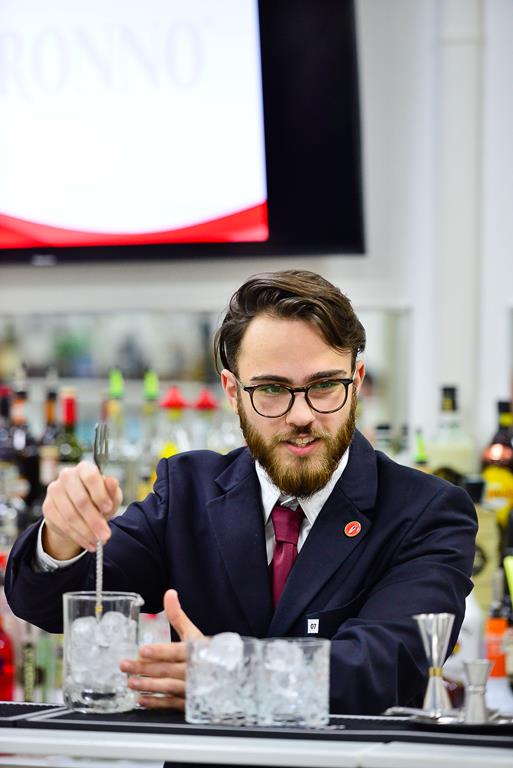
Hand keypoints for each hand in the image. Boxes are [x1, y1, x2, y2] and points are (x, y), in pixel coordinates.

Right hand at [42, 460, 121, 558]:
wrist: (80, 512)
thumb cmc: (98, 500)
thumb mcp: (111, 496)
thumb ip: (112, 490)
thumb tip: (112, 481)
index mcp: (84, 468)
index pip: (90, 476)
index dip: (99, 494)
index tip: (108, 509)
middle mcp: (67, 476)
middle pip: (80, 500)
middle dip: (94, 521)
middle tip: (105, 535)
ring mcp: (55, 490)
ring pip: (70, 515)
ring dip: (86, 532)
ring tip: (98, 541)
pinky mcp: (48, 506)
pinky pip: (62, 524)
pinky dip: (77, 536)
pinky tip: (87, 542)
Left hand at [121, 589, 203, 710]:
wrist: (227, 677)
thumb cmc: (207, 652)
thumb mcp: (193, 632)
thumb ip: (178, 616)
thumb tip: (169, 593)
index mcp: (196, 651)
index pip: (176, 651)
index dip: (160, 651)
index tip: (143, 650)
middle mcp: (194, 671)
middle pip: (167, 669)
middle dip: (144, 668)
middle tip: (125, 665)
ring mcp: (191, 688)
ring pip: (168, 687)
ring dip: (148, 685)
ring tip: (130, 683)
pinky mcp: (189, 702)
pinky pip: (171, 703)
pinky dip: (156, 703)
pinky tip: (142, 700)